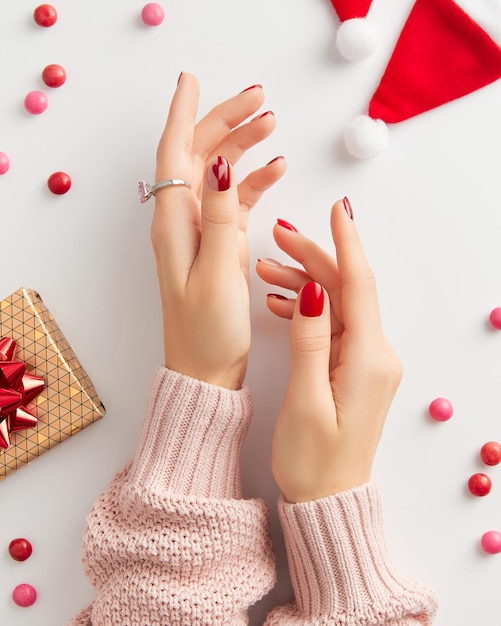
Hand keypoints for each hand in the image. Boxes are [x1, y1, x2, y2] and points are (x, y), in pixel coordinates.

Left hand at [151, 74, 285, 389]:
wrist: (206, 372)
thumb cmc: (207, 333)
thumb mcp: (215, 274)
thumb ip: (218, 218)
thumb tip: (216, 163)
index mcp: (175, 225)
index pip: (173, 154)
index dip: (183, 113)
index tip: (192, 80)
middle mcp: (183, 222)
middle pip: (198, 155)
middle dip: (225, 121)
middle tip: (259, 98)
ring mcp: (202, 232)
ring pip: (219, 174)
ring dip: (242, 146)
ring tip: (272, 123)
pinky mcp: (219, 246)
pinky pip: (235, 202)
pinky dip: (254, 182)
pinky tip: (275, 169)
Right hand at [256, 199, 401, 501]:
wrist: (328, 500)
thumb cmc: (314, 460)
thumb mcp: (305, 400)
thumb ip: (310, 341)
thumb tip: (312, 290)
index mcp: (368, 359)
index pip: (359, 286)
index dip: (346, 244)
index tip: (337, 210)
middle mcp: (375, 355)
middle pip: (346, 290)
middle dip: (313, 258)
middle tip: (277, 236)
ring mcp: (366, 362)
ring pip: (336, 305)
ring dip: (304, 283)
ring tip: (265, 269)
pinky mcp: (354, 370)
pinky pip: (332, 327)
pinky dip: (307, 311)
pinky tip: (279, 305)